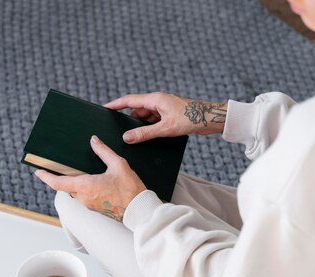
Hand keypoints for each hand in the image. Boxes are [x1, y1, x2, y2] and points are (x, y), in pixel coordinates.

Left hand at [34, 136, 145, 221]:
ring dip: (76, 183)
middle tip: (64, 167)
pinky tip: (95, 182)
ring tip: (83, 173)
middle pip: (66, 186)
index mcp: (85, 186)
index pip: (58, 182)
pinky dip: (85, 189)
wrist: (139, 210)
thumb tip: (94, 141)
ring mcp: (89, 205)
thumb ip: (104, 152)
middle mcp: (84, 197)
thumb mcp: (118, 165)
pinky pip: (85, 197)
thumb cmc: (130, 190)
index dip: (46, 177)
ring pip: (76, 192)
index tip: (38, 172)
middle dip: (64, 177)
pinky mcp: (96, 208)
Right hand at [104, 92, 227, 143]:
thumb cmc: (190, 119)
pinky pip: (154, 121)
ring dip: (142, 127)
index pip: (129, 100)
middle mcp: (158, 102)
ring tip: (137, 138)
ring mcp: (164, 108)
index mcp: (155, 99)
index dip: (115, 105)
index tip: (104, 108)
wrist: (210, 119)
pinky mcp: (169, 115)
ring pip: (146, 117)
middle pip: (137, 110)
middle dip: (129, 121)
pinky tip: (149, 137)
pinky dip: (150, 128)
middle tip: (121, 132)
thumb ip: (145, 134)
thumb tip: (127, 138)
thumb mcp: (165, 128)